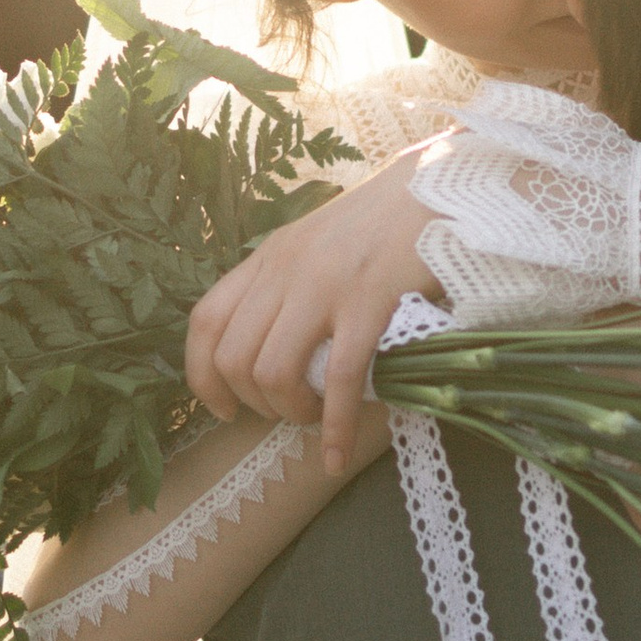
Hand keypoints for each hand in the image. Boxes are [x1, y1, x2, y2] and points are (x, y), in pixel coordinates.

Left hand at [185, 154, 439, 470]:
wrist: (437, 188)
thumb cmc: (382, 223)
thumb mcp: (315, 243)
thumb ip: (286, 282)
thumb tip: (271, 342)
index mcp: (268, 258)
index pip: (205, 322)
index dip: (202, 376)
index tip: (224, 408)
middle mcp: (284, 271)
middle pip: (234, 358)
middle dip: (253, 404)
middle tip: (288, 412)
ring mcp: (324, 286)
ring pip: (273, 373)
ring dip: (289, 413)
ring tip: (315, 419)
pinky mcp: (368, 303)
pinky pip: (337, 380)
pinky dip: (332, 427)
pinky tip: (336, 453)